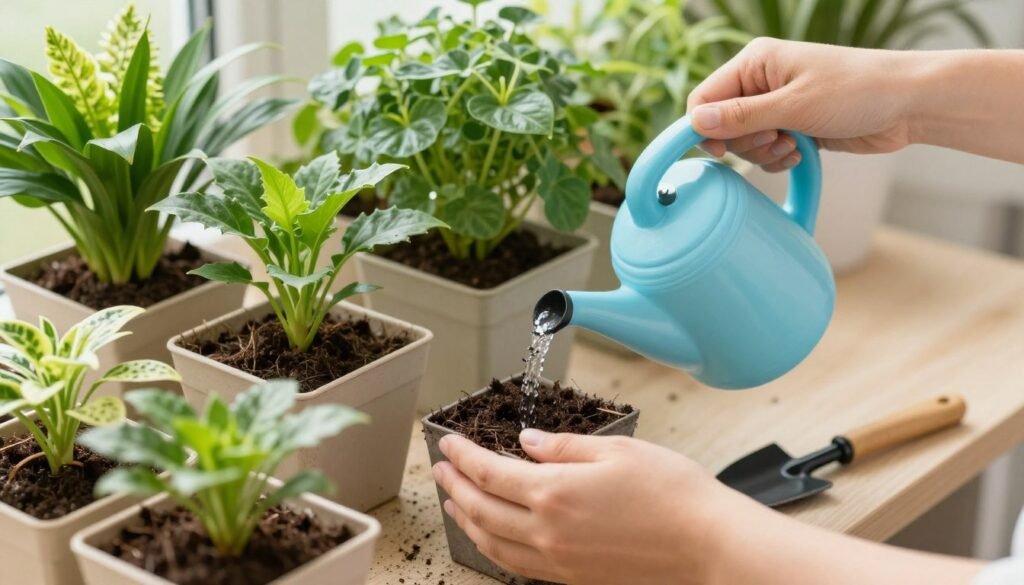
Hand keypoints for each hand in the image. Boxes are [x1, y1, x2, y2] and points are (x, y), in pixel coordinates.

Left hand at [432, 430, 742, 584]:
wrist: (707, 545)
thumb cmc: (673, 495)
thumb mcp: (617, 450)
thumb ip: (563, 447)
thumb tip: (527, 443)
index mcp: (554, 491)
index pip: (488, 471)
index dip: (463, 455)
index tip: (448, 443)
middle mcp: (547, 531)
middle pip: (481, 508)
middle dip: (455, 485)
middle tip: (441, 469)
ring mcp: (558, 560)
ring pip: (492, 541)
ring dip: (466, 519)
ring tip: (454, 503)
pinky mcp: (572, 578)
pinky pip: (517, 564)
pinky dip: (493, 547)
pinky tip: (492, 537)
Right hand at [687, 38, 916, 170]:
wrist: (909, 104)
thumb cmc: (858, 91)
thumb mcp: (794, 106)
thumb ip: (741, 117)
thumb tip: (695, 122)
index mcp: (756, 62)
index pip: (704, 98)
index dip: (704, 128)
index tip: (720, 151)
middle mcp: (762, 81)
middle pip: (722, 124)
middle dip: (745, 143)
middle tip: (776, 140)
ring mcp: (778, 104)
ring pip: (744, 142)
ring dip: (764, 153)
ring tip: (794, 146)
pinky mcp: (793, 124)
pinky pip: (766, 151)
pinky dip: (778, 158)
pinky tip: (802, 152)